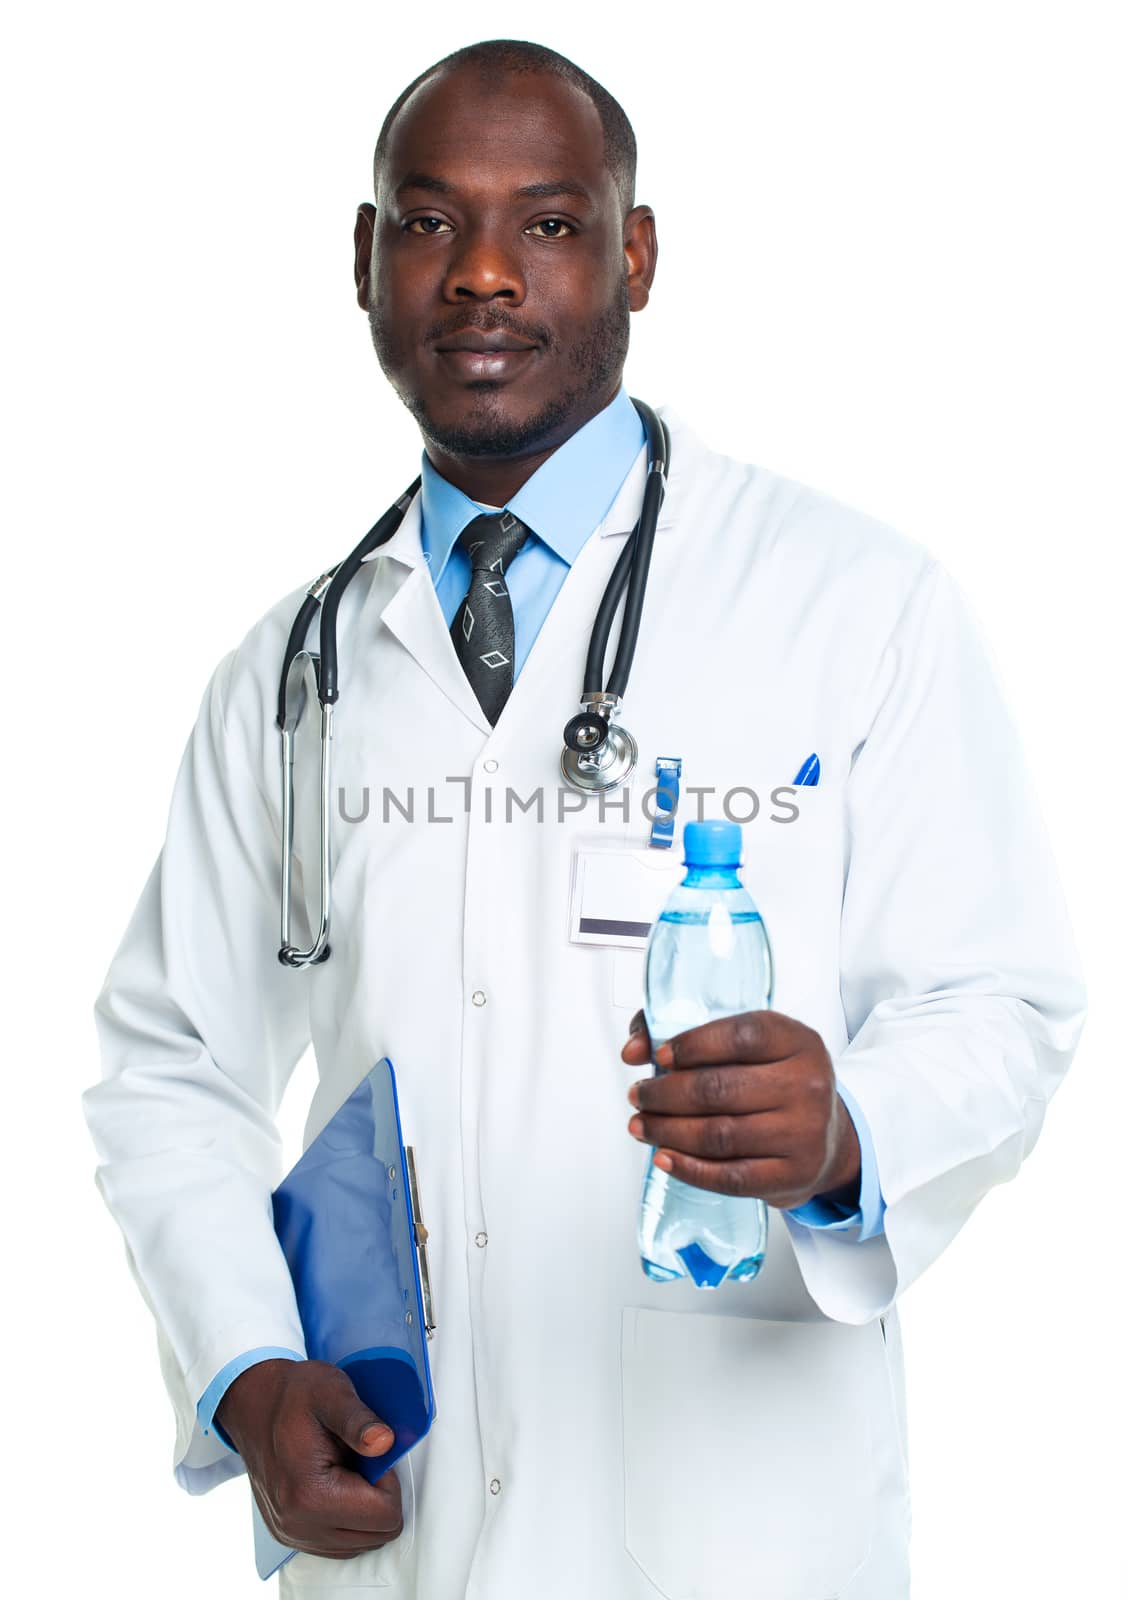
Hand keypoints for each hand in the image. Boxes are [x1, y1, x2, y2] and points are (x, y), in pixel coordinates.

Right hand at [215, 1358, 402, 1560]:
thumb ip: (359, 1420)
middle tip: (356, 1460)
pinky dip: (347, 1518)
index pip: (386, 1515)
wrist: (254, 1401)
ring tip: (343, 1469)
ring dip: (362, 1509)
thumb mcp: (331, 1392)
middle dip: (377, 1496)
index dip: (388, 1479)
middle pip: (376, 1535)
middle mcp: (298, 1524)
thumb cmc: (293, 1394)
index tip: (367, 1452)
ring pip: (360, 1543)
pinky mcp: (288, 1534)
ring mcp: (291, 1534)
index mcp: (311, 1496)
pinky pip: (339, 1543)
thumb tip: (385, 1443)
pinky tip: (335, 1484)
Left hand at [620, 1009, 860, 1210]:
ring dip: (667, 1131)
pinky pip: (731, 1177)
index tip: (658, 1056)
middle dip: (665, 1094)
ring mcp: (804, 1133)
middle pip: (720, 1089)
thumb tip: (634, 1048)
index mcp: (796, 1041)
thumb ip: (689, 1034)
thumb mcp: (751, 1046)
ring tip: (642, 1125)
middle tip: (639, 1095)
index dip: (692, 1045)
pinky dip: (689, 1169)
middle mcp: (807, 1084)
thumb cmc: (777, 1083)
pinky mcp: (793, 1175)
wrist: (827, 1136)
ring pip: (719, 1135)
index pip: (741, 1036)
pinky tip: (665, 1157)